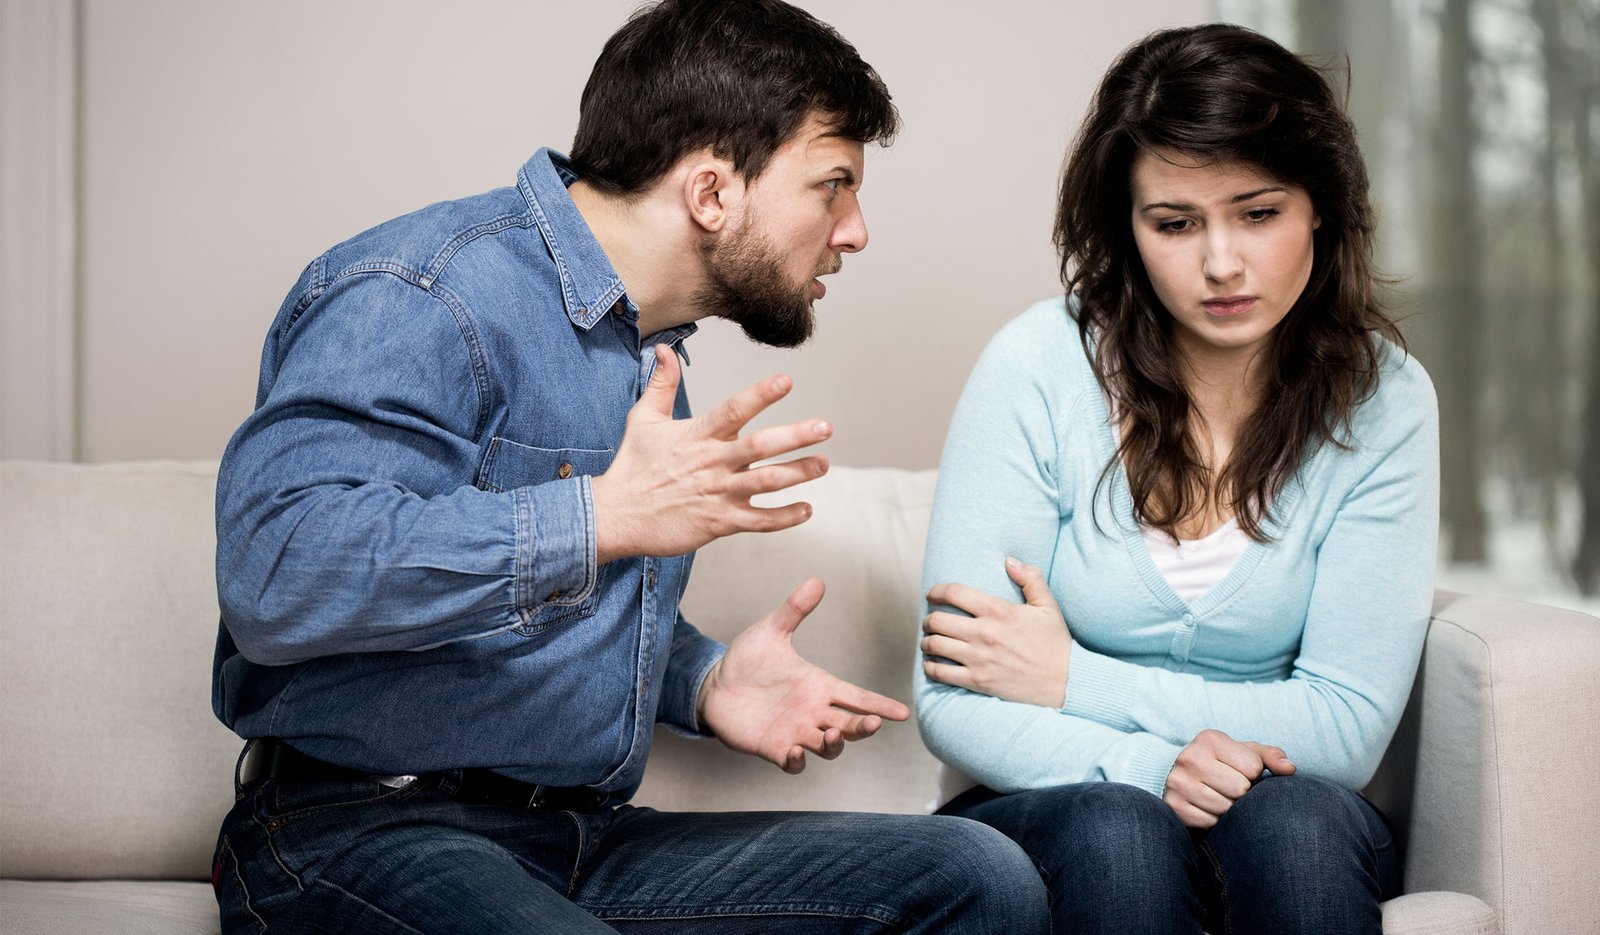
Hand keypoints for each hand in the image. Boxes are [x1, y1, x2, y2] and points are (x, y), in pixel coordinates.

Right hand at [591, 344, 830, 564]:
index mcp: (698, 435)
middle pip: (760, 447)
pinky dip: (784, 518)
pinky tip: (806, 509)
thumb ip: (662, 383)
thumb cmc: (632, 466)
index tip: (786, 381)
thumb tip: (663, 349)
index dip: (761, 395)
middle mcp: (712, 462)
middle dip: (796, 436)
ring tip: (823, 464)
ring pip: (766, 483)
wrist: (615, 516)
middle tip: (825, 427)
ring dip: (798, 474)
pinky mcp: (718, 523)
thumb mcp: (643, 418)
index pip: (734, 410)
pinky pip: (758, 521)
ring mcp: (717, 494)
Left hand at [697, 578, 910, 773]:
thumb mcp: (771, 631)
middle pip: (850, 726)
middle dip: (864, 728)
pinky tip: (796, 752)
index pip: (857, 697)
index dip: (880, 705)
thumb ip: (794, 609)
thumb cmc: (747, 660)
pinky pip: (793, 762)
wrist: (714, 686)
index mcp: (819, 686)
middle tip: (872, 723)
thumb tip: (817, 580)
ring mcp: (795, 732)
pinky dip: (799, 761)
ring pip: (828, 747)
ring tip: (833, 734)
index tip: (902, 713)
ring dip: (835, 744)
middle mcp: (813, 712)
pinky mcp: (773, 748)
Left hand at [920, 557, 1072, 707]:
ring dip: (927, 642)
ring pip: (934, 645)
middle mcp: (984, 633)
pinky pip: (940, 672)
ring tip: (930, 642)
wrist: (1066, 682)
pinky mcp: (977, 682)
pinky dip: (931, 667)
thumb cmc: (1056, 644)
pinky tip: (933, 664)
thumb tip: (1010, 560)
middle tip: (931, 621)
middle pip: (937, 620)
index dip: (936, 591)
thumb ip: (1030, 578)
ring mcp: (978, 659)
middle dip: (928, 619)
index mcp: (998, 611)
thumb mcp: (1047, 606)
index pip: (954, 592)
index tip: (933, 595)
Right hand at [1163, 729, 1295, 828]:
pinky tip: (1207, 808)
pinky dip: (1214, 820)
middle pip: (1240, 789)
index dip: (1253, 774)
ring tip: (1218, 797)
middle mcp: (1190, 758)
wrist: (1176, 775)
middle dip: (1241, 792)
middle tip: (1229, 787)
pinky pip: (1210, 822)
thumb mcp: (1244, 753)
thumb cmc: (1220, 763)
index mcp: (1209, 739)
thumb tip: (1291, 769)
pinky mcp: (1174, 806)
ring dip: (1229, 808)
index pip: (1253, 767)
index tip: (1239, 772)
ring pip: (1226, 808)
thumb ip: (1270, 757)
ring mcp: (1178, 783)